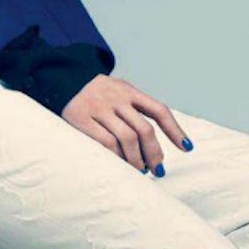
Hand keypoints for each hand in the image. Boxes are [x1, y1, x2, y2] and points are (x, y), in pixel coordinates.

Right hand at [60, 75, 190, 173]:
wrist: (60, 78)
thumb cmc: (94, 93)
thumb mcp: (117, 92)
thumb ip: (134, 109)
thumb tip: (153, 143)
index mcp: (129, 91)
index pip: (159, 110)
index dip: (175, 130)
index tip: (187, 148)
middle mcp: (116, 98)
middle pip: (144, 130)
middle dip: (154, 153)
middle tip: (157, 169)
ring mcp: (99, 108)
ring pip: (127, 139)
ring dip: (136, 159)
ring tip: (138, 170)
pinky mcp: (81, 119)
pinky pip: (105, 143)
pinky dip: (116, 157)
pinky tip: (119, 165)